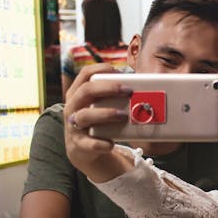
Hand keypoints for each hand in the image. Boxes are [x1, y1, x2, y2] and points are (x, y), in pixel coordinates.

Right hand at [63, 63, 132, 181]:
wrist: (83, 148)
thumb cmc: (97, 120)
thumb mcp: (100, 104)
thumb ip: (113, 95)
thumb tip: (144, 88)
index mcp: (78, 93)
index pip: (85, 74)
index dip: (101, 69)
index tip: (118, 71)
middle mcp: (73, 106)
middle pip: (86, 91)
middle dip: (108, 88)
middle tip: (128, 91)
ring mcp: (74, 125)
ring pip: (85, 116)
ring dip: (106, 114)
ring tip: (124, 115)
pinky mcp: (79, 144)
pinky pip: (88, 143)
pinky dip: (100, 143)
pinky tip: (111, 143)